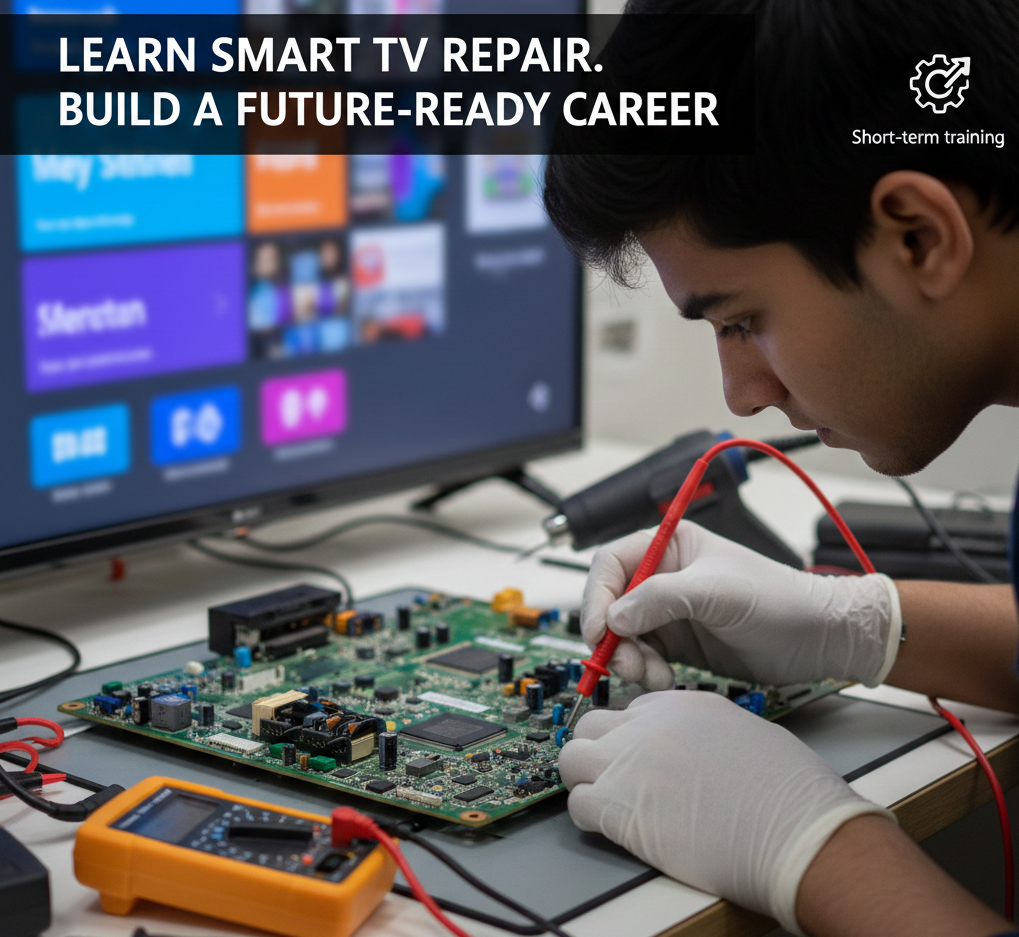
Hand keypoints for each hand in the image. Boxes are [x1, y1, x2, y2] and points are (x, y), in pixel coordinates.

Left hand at [558, 691, 893, 933]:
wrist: (795, 830)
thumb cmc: (791, 792)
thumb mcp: (748, 734)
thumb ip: (710, 733)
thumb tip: (700, 749)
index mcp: (682, 705)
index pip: (632, 710)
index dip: (633, 737)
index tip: (639, 757)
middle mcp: (649, 725)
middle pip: (593, 725)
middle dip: (598, 751)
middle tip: (615, 778)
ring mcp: (628, 762)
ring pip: (571, 758)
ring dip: (584, 780)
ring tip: (608, 802)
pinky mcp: (618, 806)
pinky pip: (577, 804)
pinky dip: (589, 817)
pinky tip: (614, 828)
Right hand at [582, 521, 901, 689]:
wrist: (818, 639)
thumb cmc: (779, 601)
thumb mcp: (717, 593)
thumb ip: (660, 598)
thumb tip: (614, 617)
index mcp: (669, 547)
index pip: (612, 564)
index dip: (598, 595)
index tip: (599, 629)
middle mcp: (663, 577)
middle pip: (610, 603)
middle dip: (611, 635)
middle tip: (623, 661)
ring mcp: (668, 612)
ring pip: (622, 635)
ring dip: (628, 658)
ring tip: (650, 675)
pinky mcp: (677, 643)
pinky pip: (642, 656)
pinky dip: (644, 670)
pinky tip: (663, 678)